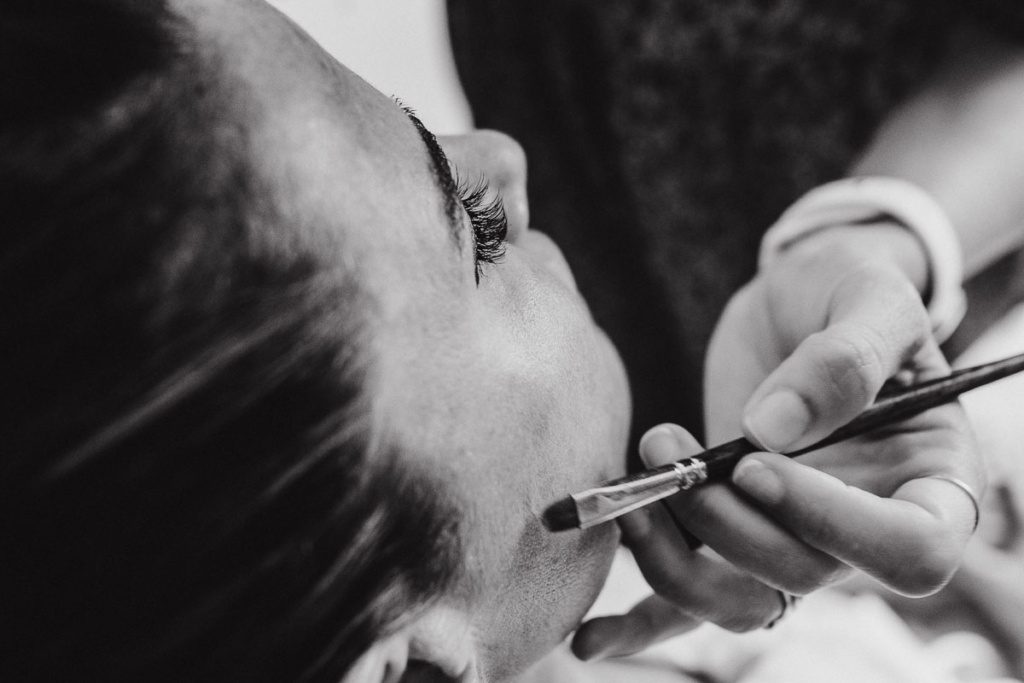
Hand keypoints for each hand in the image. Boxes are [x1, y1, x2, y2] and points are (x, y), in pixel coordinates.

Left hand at [573, 225, 984, 659]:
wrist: (800, 297)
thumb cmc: (851, 291)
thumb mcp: (867, 298)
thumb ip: (841, 359)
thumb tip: (770, 431)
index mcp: (929, 483)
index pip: (909, 551)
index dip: (830, 523)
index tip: (756, 465)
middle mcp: (862, 527)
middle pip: (803, 574)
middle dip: (724, 524)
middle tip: (667, 449)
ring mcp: (791, 536)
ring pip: (740, 599)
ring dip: (672, 560)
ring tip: (628, 492)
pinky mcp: (731, 530)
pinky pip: (692, 599)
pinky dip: (641, 624)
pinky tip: (590, 638)